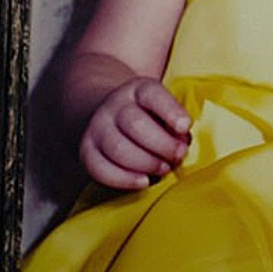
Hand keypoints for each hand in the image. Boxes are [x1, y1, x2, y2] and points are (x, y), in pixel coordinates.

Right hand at [78, 76, 192, 189]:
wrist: (108, 112)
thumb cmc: (147, 115)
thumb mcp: (162, 107)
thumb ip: (174, 122)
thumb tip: (183, 143)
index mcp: (138, 89)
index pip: (152, 94)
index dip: (170, 110)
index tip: (185, 126)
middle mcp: (114, 106)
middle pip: (135, 124)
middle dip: (162, 144)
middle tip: (178, 155)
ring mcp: (97, 128)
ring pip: (118, 148)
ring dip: (146, 163)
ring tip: (164, 169)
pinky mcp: (87, 151)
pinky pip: (100, 169)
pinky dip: (124, 179)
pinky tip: (144, 181)